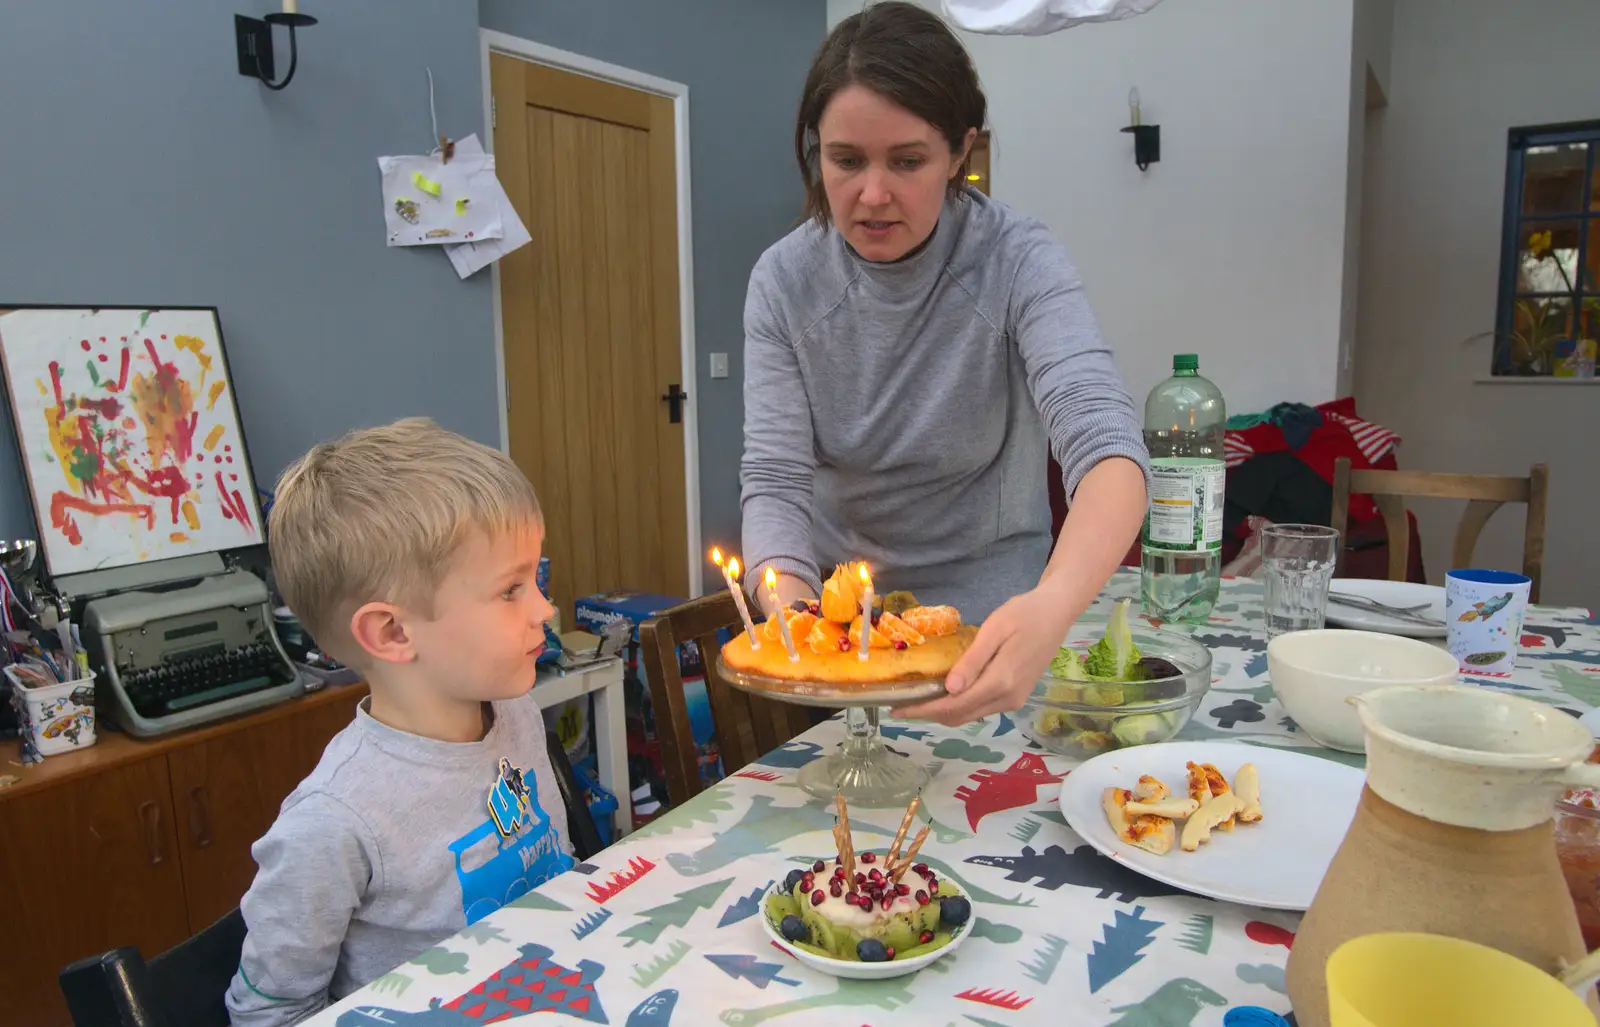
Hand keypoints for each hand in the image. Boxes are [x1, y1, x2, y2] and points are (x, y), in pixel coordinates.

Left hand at [892, 586, 1078, 726]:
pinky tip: (944, 692)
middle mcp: (1008, 698)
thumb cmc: (1024, 614)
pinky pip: (981, 708)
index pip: (954, 705)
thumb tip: (949, 689)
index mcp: (1001, 682)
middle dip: (928, 714)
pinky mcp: (1016, 696)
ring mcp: (1014, 700)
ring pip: (970, 715)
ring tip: (917, 698)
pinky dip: (959, 705)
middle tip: (900, 704)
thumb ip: (973, 661)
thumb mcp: (995, 630)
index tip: (897, 708)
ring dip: (943, 711)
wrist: (1057, 612)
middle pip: (959, 716)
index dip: (923, 710)